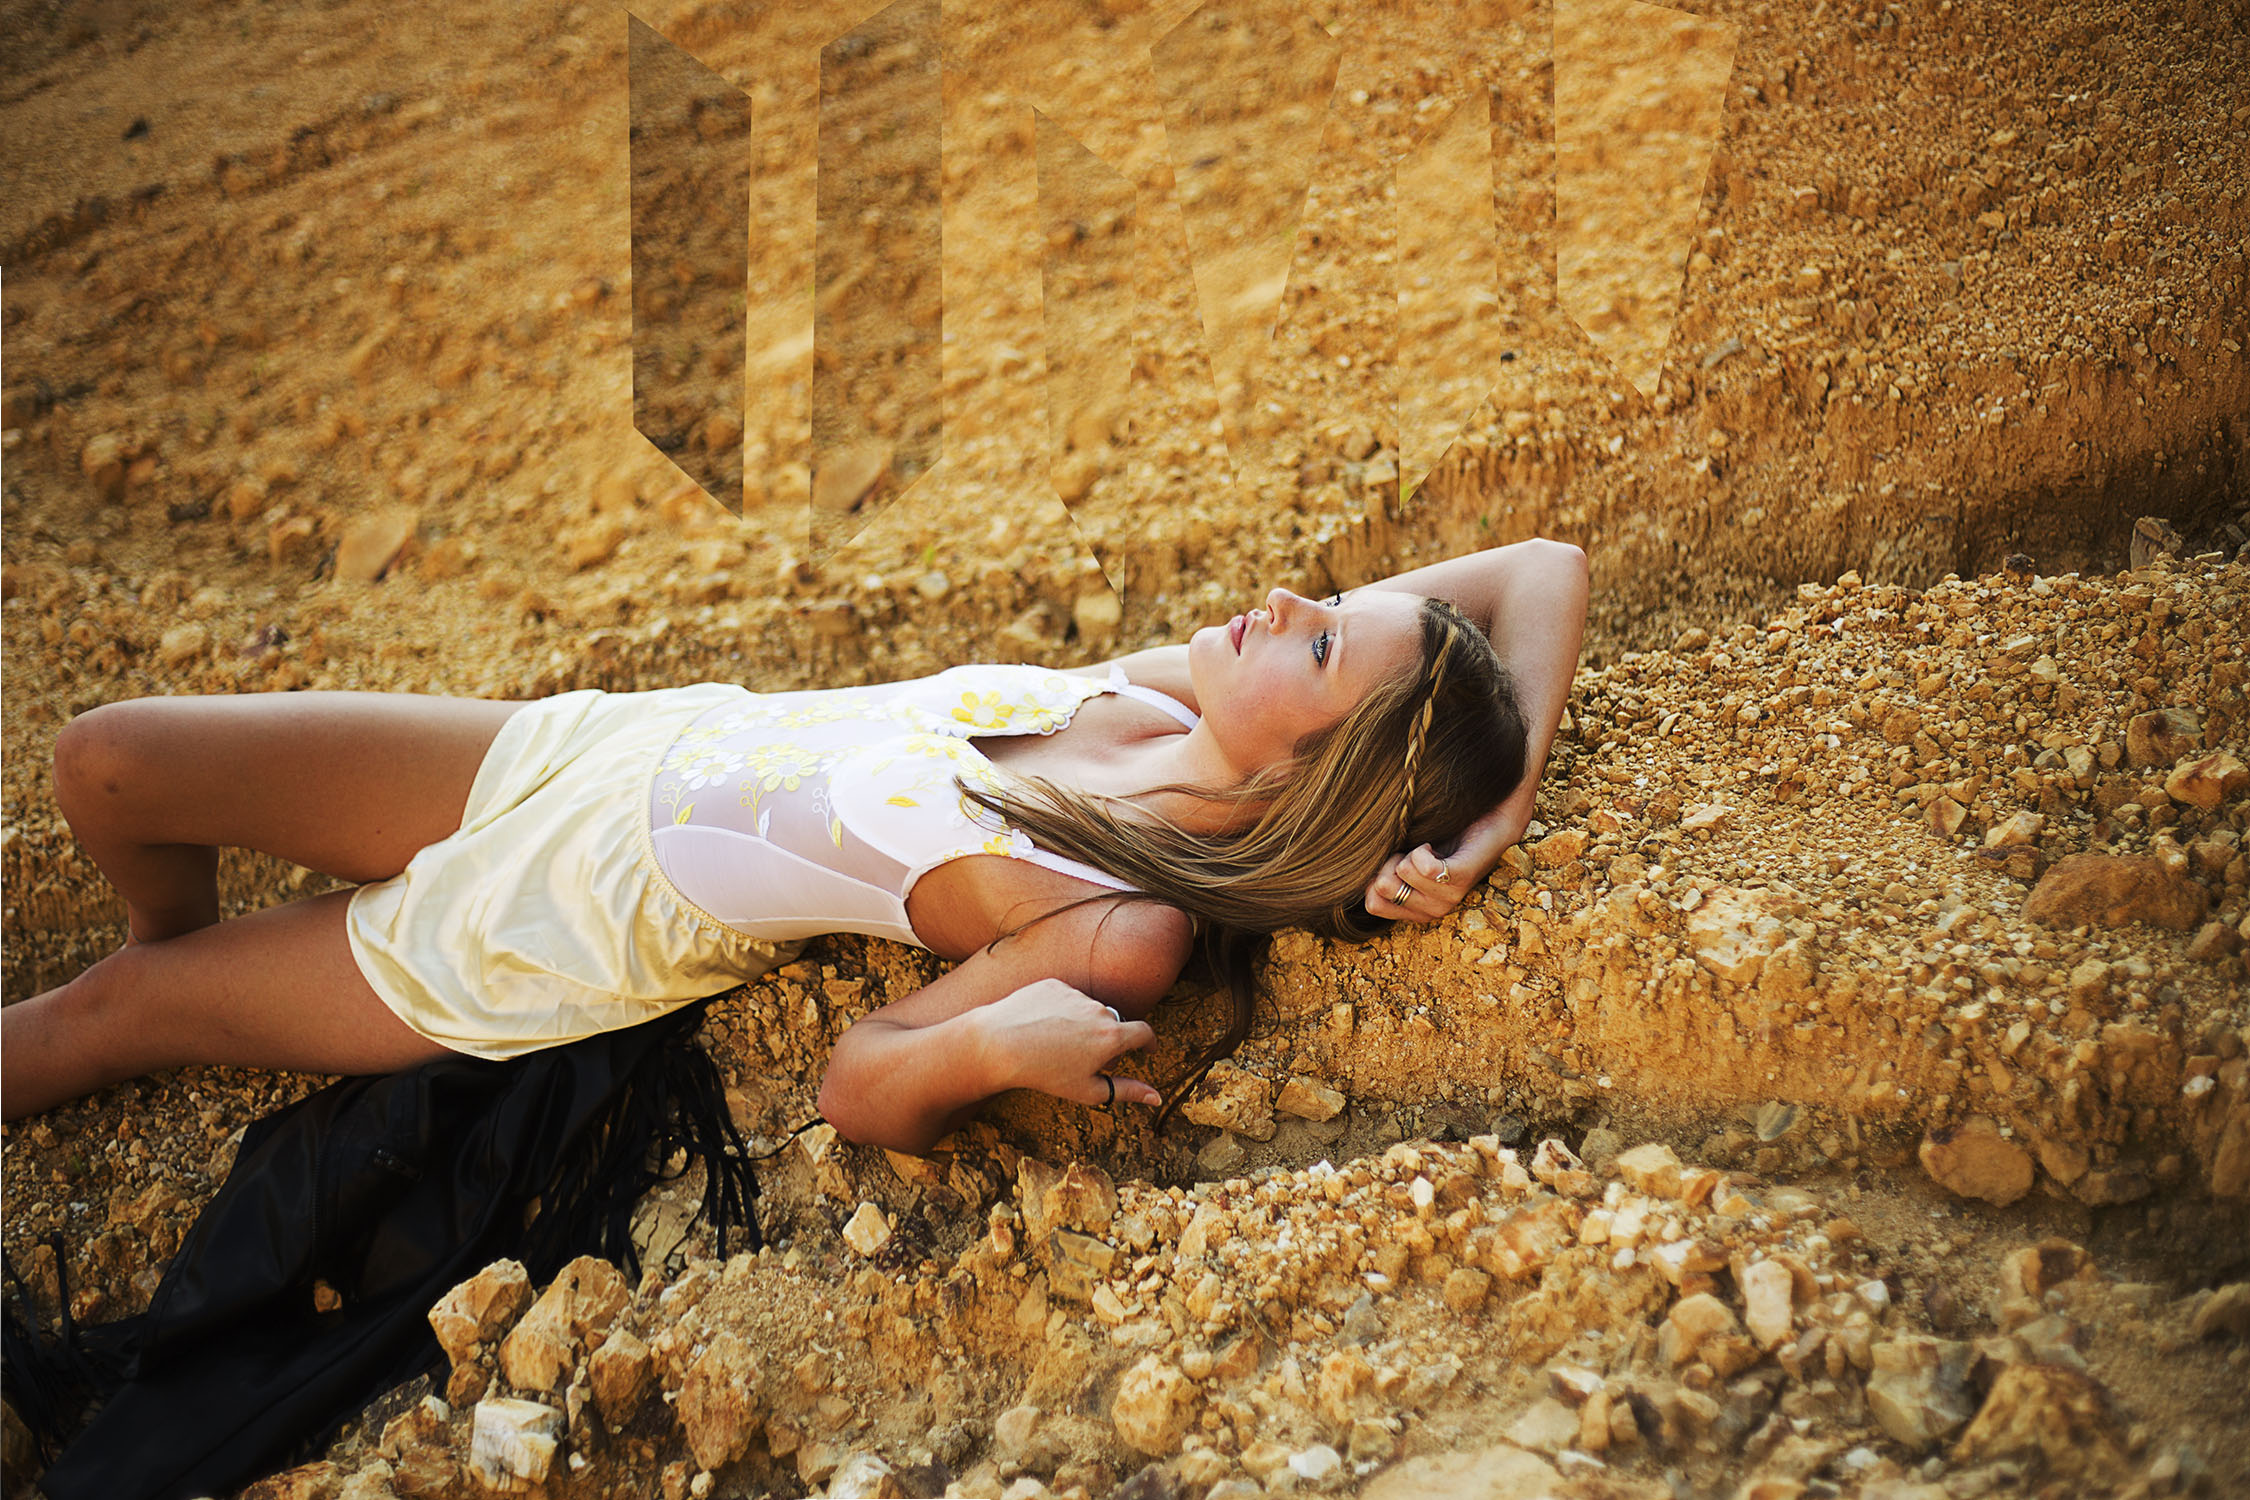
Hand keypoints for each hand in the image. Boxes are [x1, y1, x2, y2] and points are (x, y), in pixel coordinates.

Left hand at [971, 979, 1162, 1108]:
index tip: (1146, 1049)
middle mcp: (1099, 1009)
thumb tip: (1157, 1097)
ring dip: (1082, 1024)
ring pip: (1088, 1009)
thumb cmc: (1044, 1073)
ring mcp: (1076, 994)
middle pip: (1113, 1023)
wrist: (998, 1045)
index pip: (1144, 1032)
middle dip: (1107, 1039)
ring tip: (1055, 1045)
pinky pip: (1065, 997)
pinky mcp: (1054, 984)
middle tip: (1085, 1059)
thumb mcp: (1088, 1091)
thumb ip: (1127, 1091)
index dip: (1149, 1042)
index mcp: (1112, 1036)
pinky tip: (1041, 1028)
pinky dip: (1060, 1011)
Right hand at [1365, 842, 1473, 923]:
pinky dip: (1423, 849)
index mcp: (1416, 911)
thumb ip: (1384, 874)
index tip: (1396, 861)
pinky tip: (1436, 847)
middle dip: (1389, 861)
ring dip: (1410, 851)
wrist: (1487, 821)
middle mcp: (1432, 911)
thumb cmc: (1444, 838)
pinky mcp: (1461, 879)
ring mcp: (1448, 899)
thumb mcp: (1406, 860)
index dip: (1375, 875)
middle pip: (1382, 887)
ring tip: (1430, 849)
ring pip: (1401, 871)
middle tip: (1414, 854)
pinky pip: (1424, 867)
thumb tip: (1357, 874)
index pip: (1372, 904)